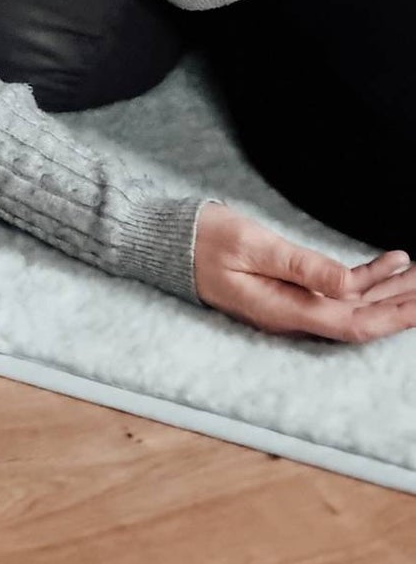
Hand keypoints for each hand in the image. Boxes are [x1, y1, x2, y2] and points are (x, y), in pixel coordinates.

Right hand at [194, 201, 415, 341]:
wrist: (170, 240)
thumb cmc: (204, 239)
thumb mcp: (252, 246)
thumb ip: (301, 266)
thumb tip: (349, 286)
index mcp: (284, 310)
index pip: (353, 324)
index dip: (393, 318)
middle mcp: (294, 314)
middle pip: (362, 318)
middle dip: (401, 305)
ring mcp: (293, 303)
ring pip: (355, 304)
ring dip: (391, 290)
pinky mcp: (290, 287)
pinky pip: (338, 289)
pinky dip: (367, 277)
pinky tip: (391, 263)